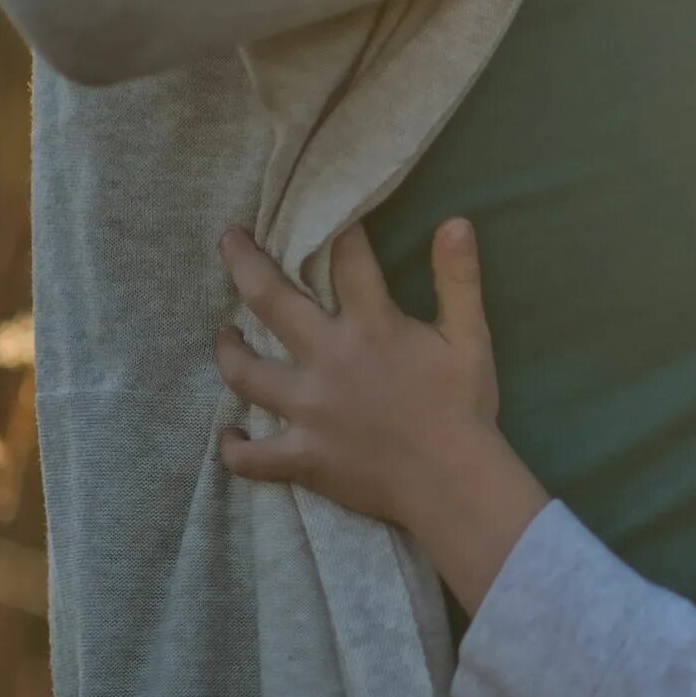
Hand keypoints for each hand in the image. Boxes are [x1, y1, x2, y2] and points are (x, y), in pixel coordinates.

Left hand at [214, 221, 550, 605]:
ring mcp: (306, 411)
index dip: (336, 230)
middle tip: (229, 240)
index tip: (322, 212)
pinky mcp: (301, 456)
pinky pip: (251, 457)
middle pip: (269, 300)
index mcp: (370, 327)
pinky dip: (235, 448)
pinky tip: (230, 437)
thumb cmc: (464, 409)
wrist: (454, 484)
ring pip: (244, 374)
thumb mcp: (470, 338)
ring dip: (228, 351)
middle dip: (243, 262)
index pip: (347, 260)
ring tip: (225, 335)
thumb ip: (458, 279)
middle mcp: (327, 360)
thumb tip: (456, 221)